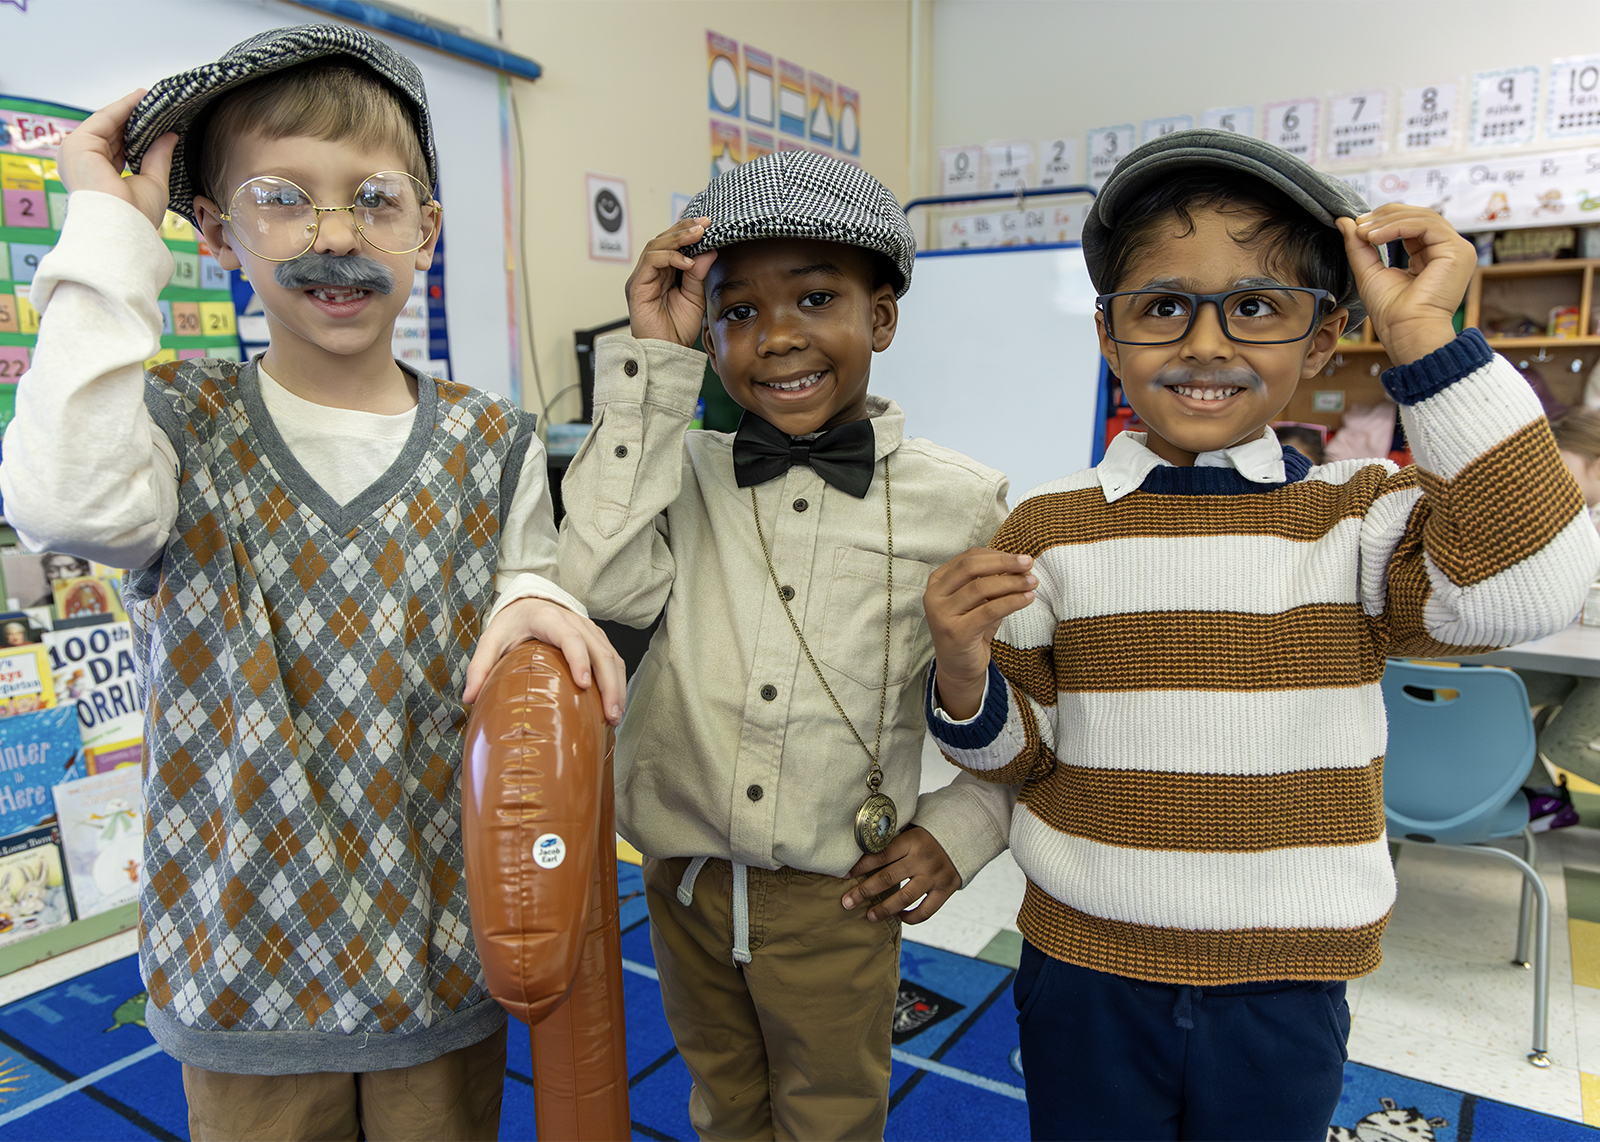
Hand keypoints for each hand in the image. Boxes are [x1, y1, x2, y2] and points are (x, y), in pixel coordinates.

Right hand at [58, 89, 176, 230]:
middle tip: (154, 105)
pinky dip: (123, 107)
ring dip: (129, 109)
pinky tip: (141, 98)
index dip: (135, 134)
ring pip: (107, 124)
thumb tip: (171, 137)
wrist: (122, 226)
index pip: (117, 149)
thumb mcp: (153, 182)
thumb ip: (158, 157)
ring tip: (150, 98)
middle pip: (111, 134)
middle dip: (132, 119)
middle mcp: (84, 165)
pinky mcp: (78, 143)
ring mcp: (77, 153)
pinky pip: (105, 119)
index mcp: (98, 177)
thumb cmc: (136, 215)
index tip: (153, 122)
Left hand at [463, 597, 626, 724]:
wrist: (529, 602)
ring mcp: (591, 630)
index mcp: (549, 619)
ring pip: (613, 658)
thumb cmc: (511, 624)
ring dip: (617, 688)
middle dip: (608, 685)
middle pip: (600, 652)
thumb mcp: (491, 640)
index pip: (570, 638)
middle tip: (609, 717)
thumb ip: (480, 667)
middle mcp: (576, 621)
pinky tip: (614, 707)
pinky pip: (615, 661)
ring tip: (615, 719)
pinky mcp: (598, 639)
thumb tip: (470, 698)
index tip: (583, 684)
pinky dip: (618, 684)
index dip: (579, 659)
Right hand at [625, 217, 717, 345]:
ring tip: (698, 235)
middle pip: (663, 239)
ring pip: (656, 245)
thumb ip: (698, 274)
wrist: (666, 352)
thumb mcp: (695, 297)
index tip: (708, 225)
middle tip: (704, 223)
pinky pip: (651, 261)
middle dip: (684, 228)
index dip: (688, 231)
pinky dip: (670, 257)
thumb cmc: (677, 329)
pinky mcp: (637, 285)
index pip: (673, 244)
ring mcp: (642, 277)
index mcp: (664, 273)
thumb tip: (709, 250)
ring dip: (678, 238)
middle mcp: (650, 272)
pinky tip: (688, 262)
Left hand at [842, 827, 961, 922]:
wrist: (965, 834)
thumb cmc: (929, 832)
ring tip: (869, 916)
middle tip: (846, 902)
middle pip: (887, 879)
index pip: (880, 856)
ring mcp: (935, 875)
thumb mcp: (911, 828)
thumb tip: (859, 851)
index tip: (844, 876)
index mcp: (912, 840)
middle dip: (864, 892)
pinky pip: (926, 910)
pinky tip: (899, 917)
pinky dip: (911, 917)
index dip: (860, 867)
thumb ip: (892, 840)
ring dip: (884, 909)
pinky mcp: (947, 888)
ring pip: (904, 898)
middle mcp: (923, 859)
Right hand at [924, 547, 1035, 719]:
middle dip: (1004, 563)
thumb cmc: (971, 628)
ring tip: (1033, 582)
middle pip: (971, 567)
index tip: (1021, 558)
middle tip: (1029, 563)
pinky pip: (989, 610)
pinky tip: (1028, 598)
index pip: (968, 557)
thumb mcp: (978, 601)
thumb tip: (1021, 564)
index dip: (997, 555)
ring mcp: (942, 614)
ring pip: (981, 587)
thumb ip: (991, 581)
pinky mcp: (956, 632)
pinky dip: (1011, 601)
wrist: (959, 667)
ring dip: (1012, 582)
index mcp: (937, 581)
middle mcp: (934, 595)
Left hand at [1338, 204, 1476, 366]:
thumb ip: (1359, 245)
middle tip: (1358, 223)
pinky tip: (1376, 237)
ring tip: (1363, 232)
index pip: (1412, 225)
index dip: (1384, 220)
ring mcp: (1457, 250)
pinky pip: (1427, 225)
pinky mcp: (1457, 251)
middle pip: (1419, 216)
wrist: (1405, 332)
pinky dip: (1398, 226)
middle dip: (1385, 216)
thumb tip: (1344, 220)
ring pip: (1423, 217)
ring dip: (1388, 221)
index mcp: (1431, 256)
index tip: (1357, 225)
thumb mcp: (1369, 271)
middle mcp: (1447, 251)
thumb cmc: (1391, 313)